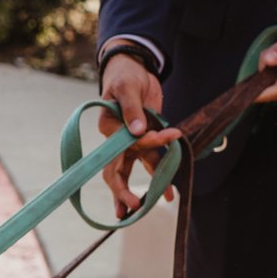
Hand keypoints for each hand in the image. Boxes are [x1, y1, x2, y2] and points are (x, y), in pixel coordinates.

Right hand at [95, 52, 181, 217]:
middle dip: (122, 190)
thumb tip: (138, 131)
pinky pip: (152, 160)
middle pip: (116, 169)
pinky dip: (161, 174)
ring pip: (137, 169)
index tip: (162, 137)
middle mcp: (117, 139)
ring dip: (146, 187)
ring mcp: (131, 142)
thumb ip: (131, 108)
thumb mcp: (127, 88)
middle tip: (131, 207)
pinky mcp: (146, 140)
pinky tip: (168, 192)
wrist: (134, 70)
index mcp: (108, 128)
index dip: (141, 145)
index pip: (123, 144)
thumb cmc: (126, 77)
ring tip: (154, 205)